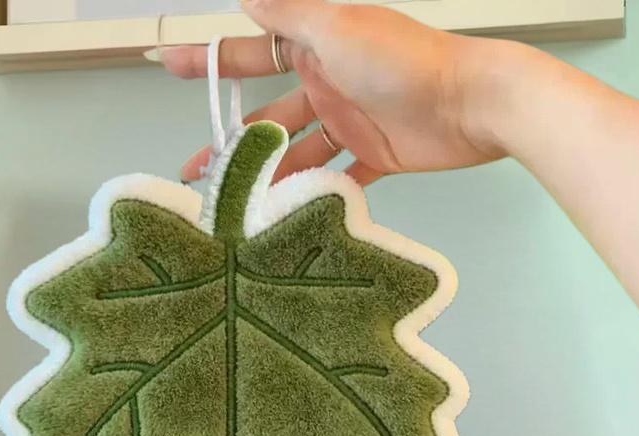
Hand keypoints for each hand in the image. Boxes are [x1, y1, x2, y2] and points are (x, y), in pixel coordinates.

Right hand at [159, 0, 510, 184]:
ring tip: (237, 205)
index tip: (169, 67)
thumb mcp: (334, 27)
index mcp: (314, 48)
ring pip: (297, 152)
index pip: (250, 54)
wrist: (469, 102)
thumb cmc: (402, 59)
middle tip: (197, 170)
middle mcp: (327, 84)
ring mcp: (349, 122)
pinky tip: (290, 211)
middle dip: (232, 142)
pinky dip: (317, 191)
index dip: (209, 61)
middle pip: (267, 117)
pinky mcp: (374, 154)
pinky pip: (338, 175)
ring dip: (269, 175)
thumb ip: (287, 14)